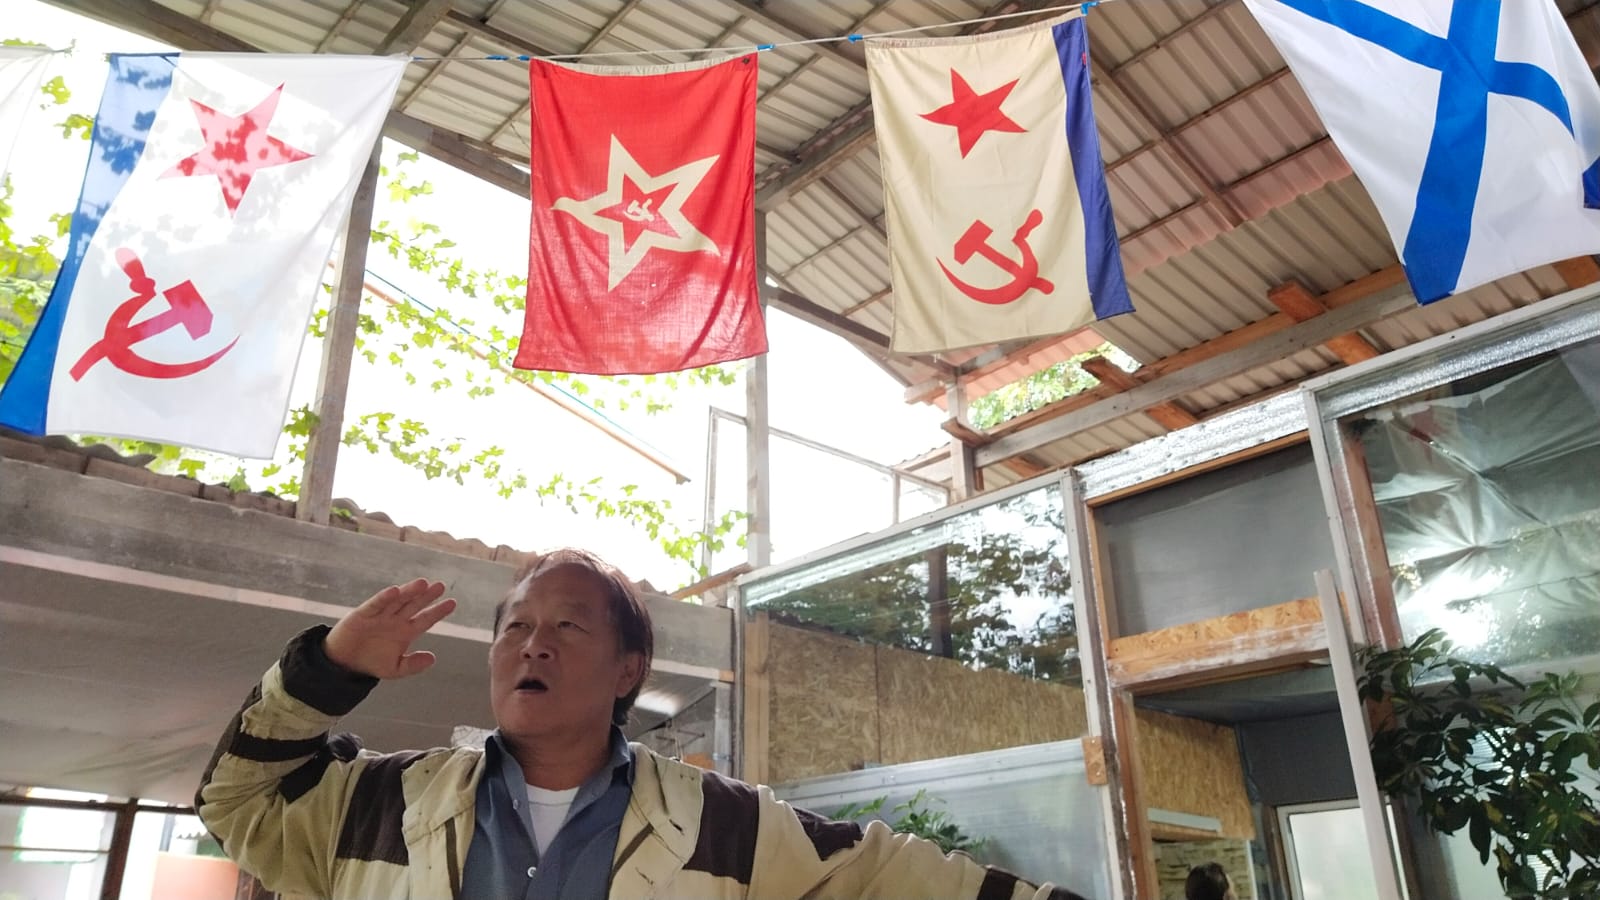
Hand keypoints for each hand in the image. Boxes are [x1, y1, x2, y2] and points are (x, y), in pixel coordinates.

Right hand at [325, 579, 456, 678]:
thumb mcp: (394, 669)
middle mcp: (395, 620)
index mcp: (405, 631)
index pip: (425, 619)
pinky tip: (395, 590)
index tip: (452, 603)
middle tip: (440, 586)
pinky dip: (384, 598)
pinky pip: (375, 604)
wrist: (343, 664)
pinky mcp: (362, 614)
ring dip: (409, 592)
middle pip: (414, 605)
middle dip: (426, 596)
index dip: (438, 611)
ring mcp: (380, 615)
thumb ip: (412, 665)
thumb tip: (432, 658)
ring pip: (397, 600)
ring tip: (423, 584)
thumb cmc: (371, 663)